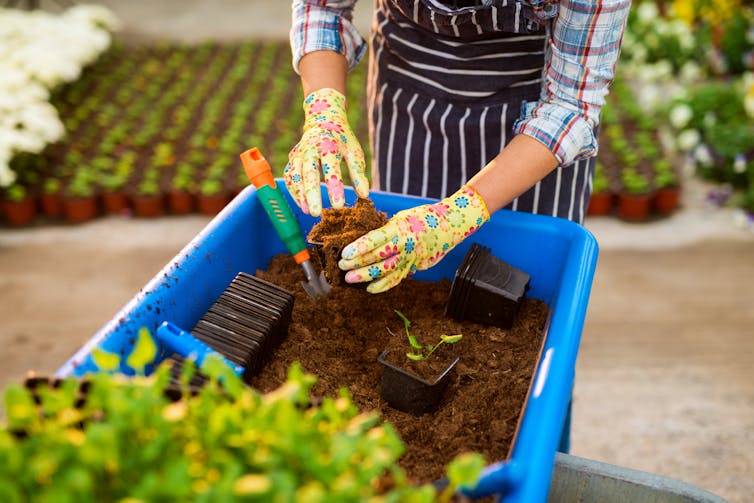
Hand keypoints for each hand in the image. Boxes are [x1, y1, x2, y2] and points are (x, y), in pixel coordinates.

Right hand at [284, 88, 369, 216]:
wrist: (323, 120)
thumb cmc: (342, 140)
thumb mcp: (354, 152)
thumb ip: (358, 173)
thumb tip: (365, 195)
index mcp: (328, 145)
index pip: (331, 169)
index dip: (334, 187)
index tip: (339, 205)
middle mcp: (310, 149)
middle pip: (309, 174)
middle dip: (312, 194)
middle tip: (316, 213)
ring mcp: (298, 154)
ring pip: (295, 176)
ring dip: (300, 195)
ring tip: (309, 212)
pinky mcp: (292, 159)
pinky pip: (289, 177)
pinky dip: (294, 192)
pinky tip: (303, 205)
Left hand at [338, 185, 489, 292]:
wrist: (451, 225)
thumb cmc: (422, 217)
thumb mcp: (402, 216)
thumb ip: (385, 229)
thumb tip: (364, 241)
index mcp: (400, 227)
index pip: (376, 239)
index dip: (359, 248)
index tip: (344, 254)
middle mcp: (406, 244)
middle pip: (378, 257)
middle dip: (358, 263)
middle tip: (341, 267)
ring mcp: (411, 257)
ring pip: (386, 270)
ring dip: (366, 276)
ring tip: (350, 279)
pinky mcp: (416, 266)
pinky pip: (397, 278)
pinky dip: (383, 285)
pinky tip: (370, 289)